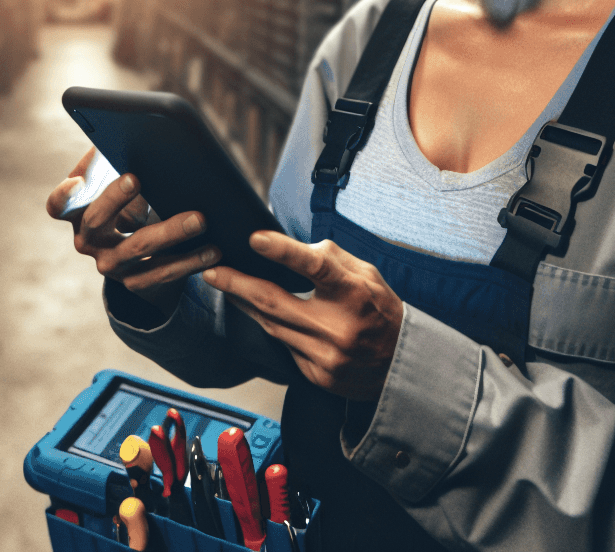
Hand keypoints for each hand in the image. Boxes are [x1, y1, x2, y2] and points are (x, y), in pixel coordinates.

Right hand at [45, 147, 220, 308]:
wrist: (137, 241)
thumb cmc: (128, 194)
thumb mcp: (117, 177)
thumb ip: (117, 158)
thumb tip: (136, 134)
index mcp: (76, 211)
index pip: (59, 204)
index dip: (64, 195)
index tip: (77, 181)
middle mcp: (87, 239)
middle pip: (97, 220)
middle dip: (116, 197)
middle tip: (138, 178)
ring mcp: (110, 265)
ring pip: (137, 248)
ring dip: (170, 232)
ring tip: (200, 219)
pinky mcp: (134, 282)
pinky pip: (163, 273)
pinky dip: (189, 261)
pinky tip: (213, 249)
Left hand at [201, 231, 402, 400]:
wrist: (401, 365)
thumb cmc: (382, 311)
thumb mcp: (367, 275)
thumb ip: (330, 259)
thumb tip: (290, 247)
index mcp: (355, 294)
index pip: (315, 267)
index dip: (282, 252)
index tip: (254, 239)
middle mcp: (339, 327)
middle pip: (275, 302)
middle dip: (237, 284)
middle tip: (213, 271)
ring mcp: (326, 356)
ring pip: (272, 326)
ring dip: (246, 305)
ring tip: (227, 286)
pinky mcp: (317, 375)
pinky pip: (284, 346)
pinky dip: (271, 327)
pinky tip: (259, 313)